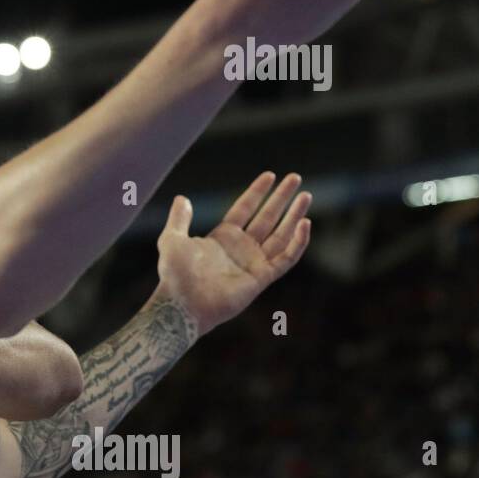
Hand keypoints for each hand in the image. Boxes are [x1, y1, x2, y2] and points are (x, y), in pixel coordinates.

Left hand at [154, 172, 311, 334]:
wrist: (182, 303)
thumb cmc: (175, 275)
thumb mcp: (172, 239)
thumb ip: (179, 218)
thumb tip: (182, 198)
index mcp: (223, 237)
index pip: (245, 209)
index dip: (257, 192)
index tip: (270, 175)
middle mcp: (241, 248)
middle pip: (267, 218)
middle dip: (282, 198)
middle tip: (295, 177)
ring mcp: (253, 263)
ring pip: (281, 235)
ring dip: (294, 215)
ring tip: (306, 195)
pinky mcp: (262, 278)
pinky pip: (286, 258)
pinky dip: (298, 242)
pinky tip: (304, 223)